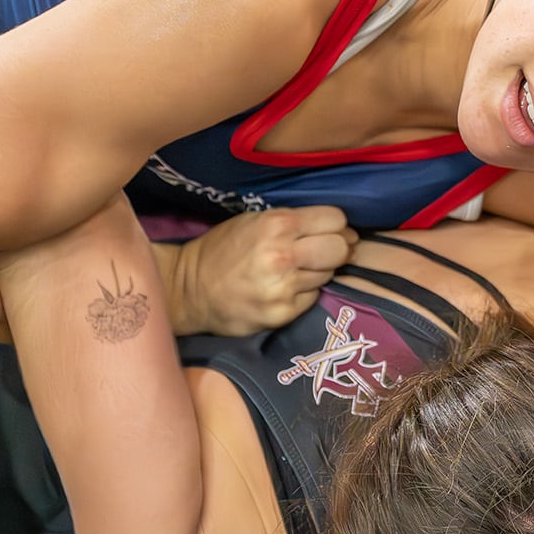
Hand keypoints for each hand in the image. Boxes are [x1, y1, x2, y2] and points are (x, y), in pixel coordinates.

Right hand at [161, 206, 355, 335]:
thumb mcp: (254, 221)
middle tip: (322, 252)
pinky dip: (304, 292)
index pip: (336, 220)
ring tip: (293, 271)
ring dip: (318, 271)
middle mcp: (284, 255)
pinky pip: (312, 297)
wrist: (190, 289)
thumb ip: (294, 222)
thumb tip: (342, 230)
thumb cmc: (223, 250)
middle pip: (340, 249)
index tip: (329, 231)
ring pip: (328, 274)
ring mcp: (284, 288)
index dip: (336, 225)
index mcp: (277, 225)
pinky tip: (284, 289)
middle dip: (337, 248)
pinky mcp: (283, 313)